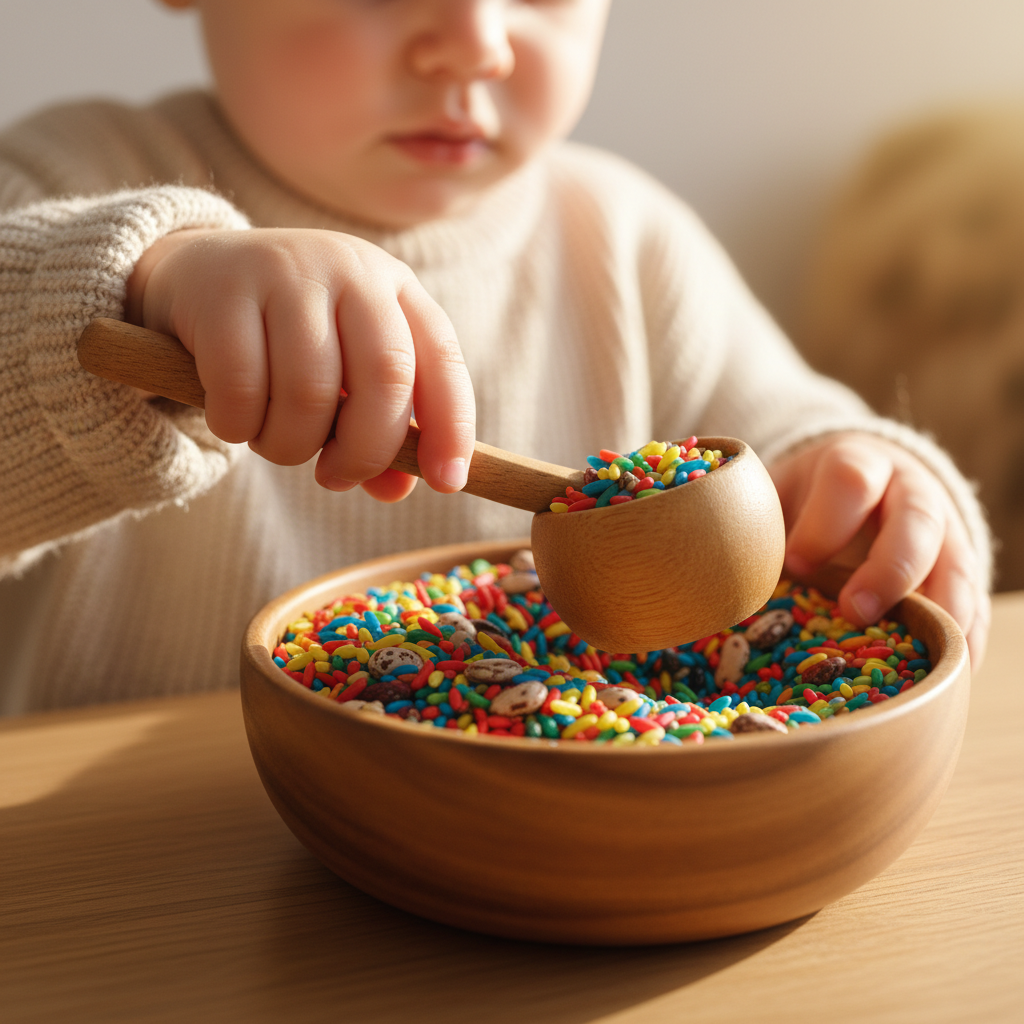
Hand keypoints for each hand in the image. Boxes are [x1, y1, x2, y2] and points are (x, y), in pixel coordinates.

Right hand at [125, 228, 474, 501]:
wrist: (196, 276)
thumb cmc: (289, 344)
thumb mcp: (344, 379)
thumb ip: (376, 432)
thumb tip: (397, 489)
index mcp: (395, 289)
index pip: (442, 360)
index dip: (451, 426)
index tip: (447, 482)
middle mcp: (350, 270)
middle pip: (385, 376)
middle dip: (367, 449)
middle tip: (336, 478)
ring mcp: (286, 271)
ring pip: (309, 391)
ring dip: (291, 446)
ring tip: (276, 443)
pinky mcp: (222, 290)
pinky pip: (241, 388)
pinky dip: (239, 427)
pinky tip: (234, 422)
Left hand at [769, 433, 989, 668]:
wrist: (860, 482)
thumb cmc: (808, 502)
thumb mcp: (780, 497)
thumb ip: (761, 531)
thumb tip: (720, 589)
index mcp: (857, 464)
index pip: (851, 480)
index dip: (824, 524)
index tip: (795, 563)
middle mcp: (909, 491)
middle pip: (915, 520)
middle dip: (888, 567)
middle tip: (854, 611)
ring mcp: (944, 528)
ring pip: (957, 562)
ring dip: (940, 609)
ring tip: (920, 652)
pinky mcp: (961, 568)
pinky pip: (975, 601)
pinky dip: (966, 636)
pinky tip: (952, 670)